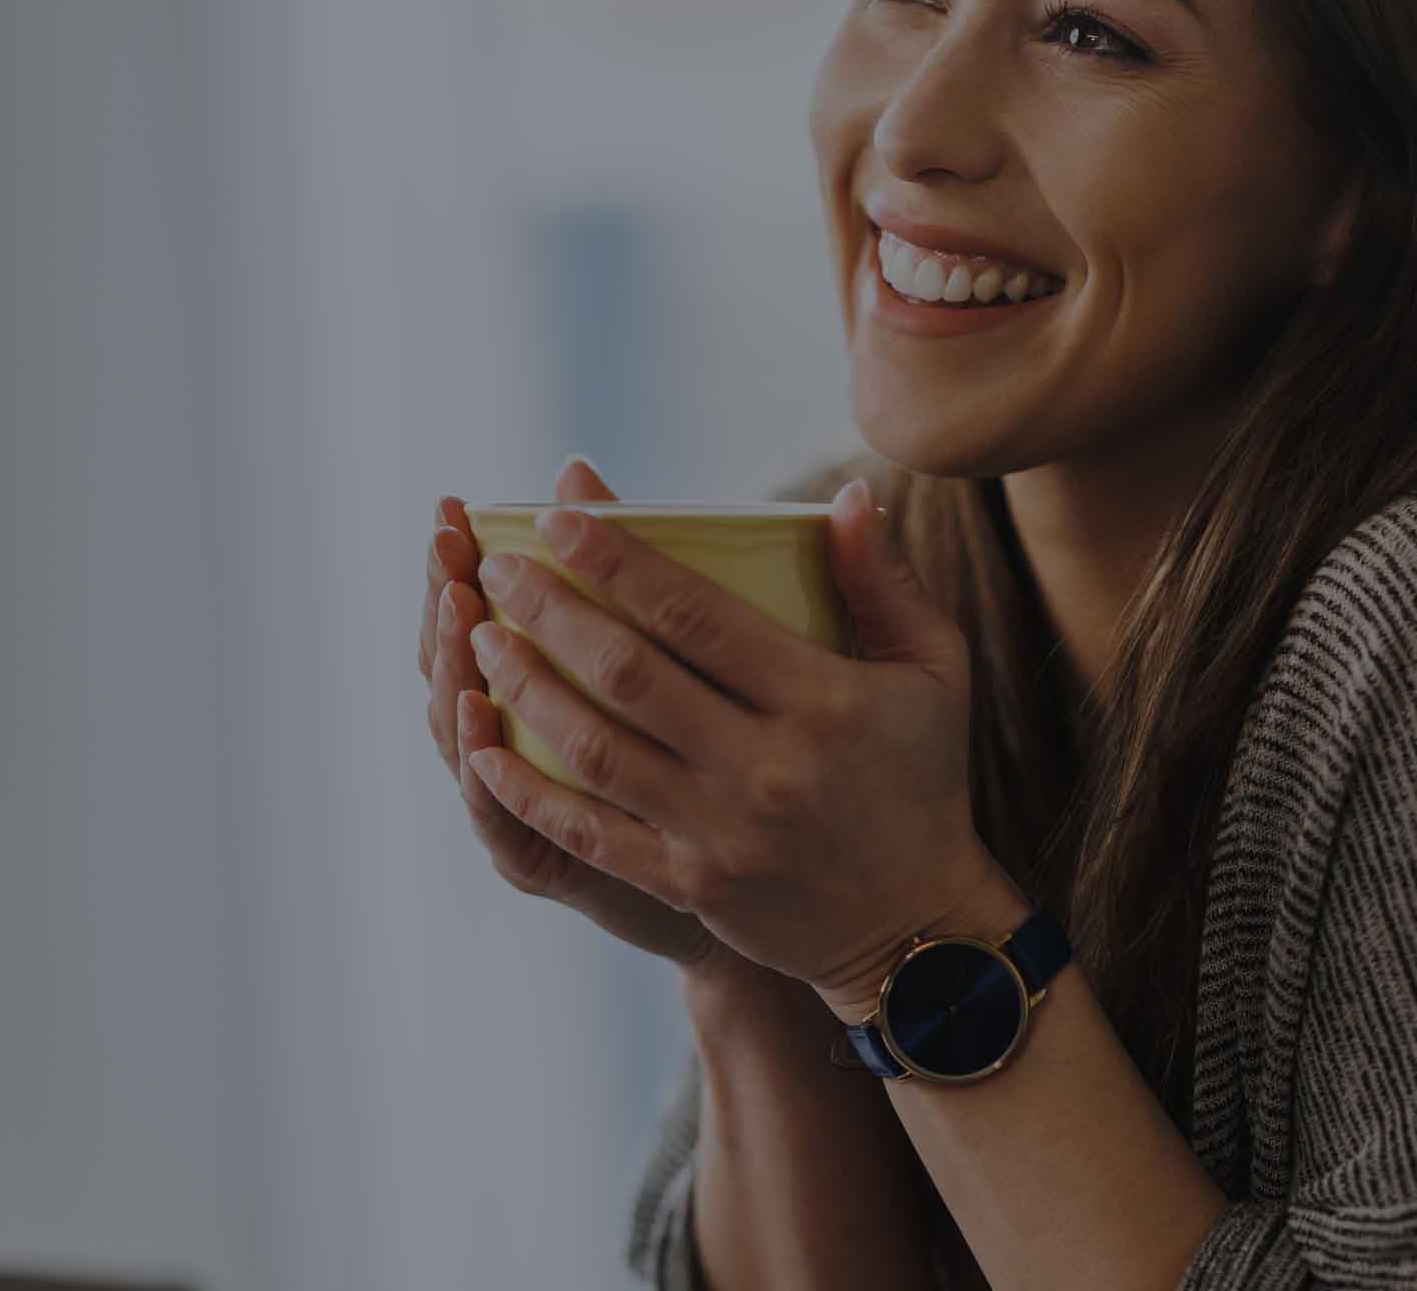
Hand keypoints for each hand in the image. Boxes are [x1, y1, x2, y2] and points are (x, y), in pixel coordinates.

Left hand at [454, 461, 1010, 1011]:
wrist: (918, 925)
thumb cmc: (923, 776)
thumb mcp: (934, 669)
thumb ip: (883, 580)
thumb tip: (849, 492)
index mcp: (823, 701)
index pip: (697, 614)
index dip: (618, 560)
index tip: (558, 515)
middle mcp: (766, 766)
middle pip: (629, 675)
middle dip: (550, 611)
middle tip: (497, 568)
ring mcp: (722, 831)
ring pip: (596, 750)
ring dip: (526, 689)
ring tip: (481, 639)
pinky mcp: (690, 883)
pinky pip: (589, 833)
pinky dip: (528, 793)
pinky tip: (482, 751)